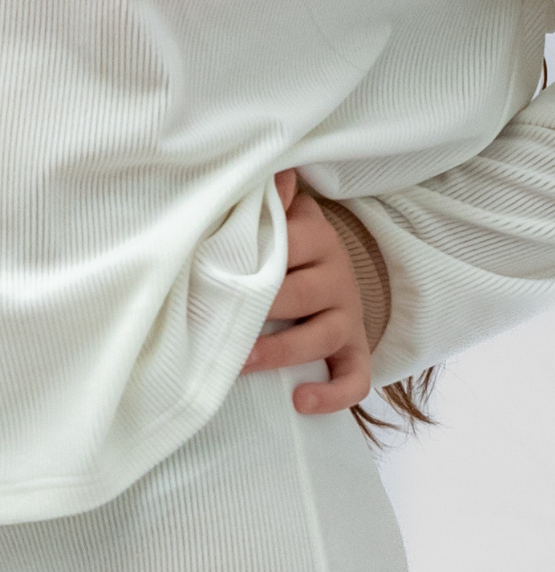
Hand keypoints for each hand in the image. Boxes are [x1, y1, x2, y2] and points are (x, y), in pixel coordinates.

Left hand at [239, 168, 372, 414]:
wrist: (332, 267)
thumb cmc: (290, 241)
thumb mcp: (284, 213)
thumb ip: (271, 199)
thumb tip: (274, 171)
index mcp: (318, 238)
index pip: (287, 247)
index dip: (253, 260)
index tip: (215, 270)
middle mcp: (338, 277)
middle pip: (302, 295)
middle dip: (260, 308)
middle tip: (220, 318)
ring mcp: (350, 316)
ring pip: (322, 337)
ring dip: (281, 352)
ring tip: (243, 362)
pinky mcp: (356, 349)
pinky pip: (356, 379)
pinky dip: (333, 394)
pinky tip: (300, 401)